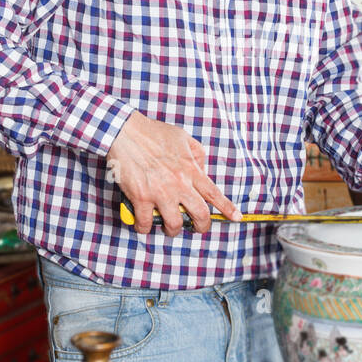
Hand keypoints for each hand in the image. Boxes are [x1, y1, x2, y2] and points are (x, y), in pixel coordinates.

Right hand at [106, 112, 240, 235]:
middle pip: (200, 214)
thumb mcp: (183, 137)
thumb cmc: (152, 132)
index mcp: (191, 169)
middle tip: (197, 228)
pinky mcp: (141, 197)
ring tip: (169, 227)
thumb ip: (197, 154)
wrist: (125, 132)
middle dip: (201, 226)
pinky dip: (144, 228)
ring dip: (173, 230)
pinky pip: (145, 223)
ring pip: (174, 224)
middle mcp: (179, 184)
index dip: (227, 208)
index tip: (236, 217)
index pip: (214, 193)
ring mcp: (160, 192)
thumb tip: (202, 169)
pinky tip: (144, 225)